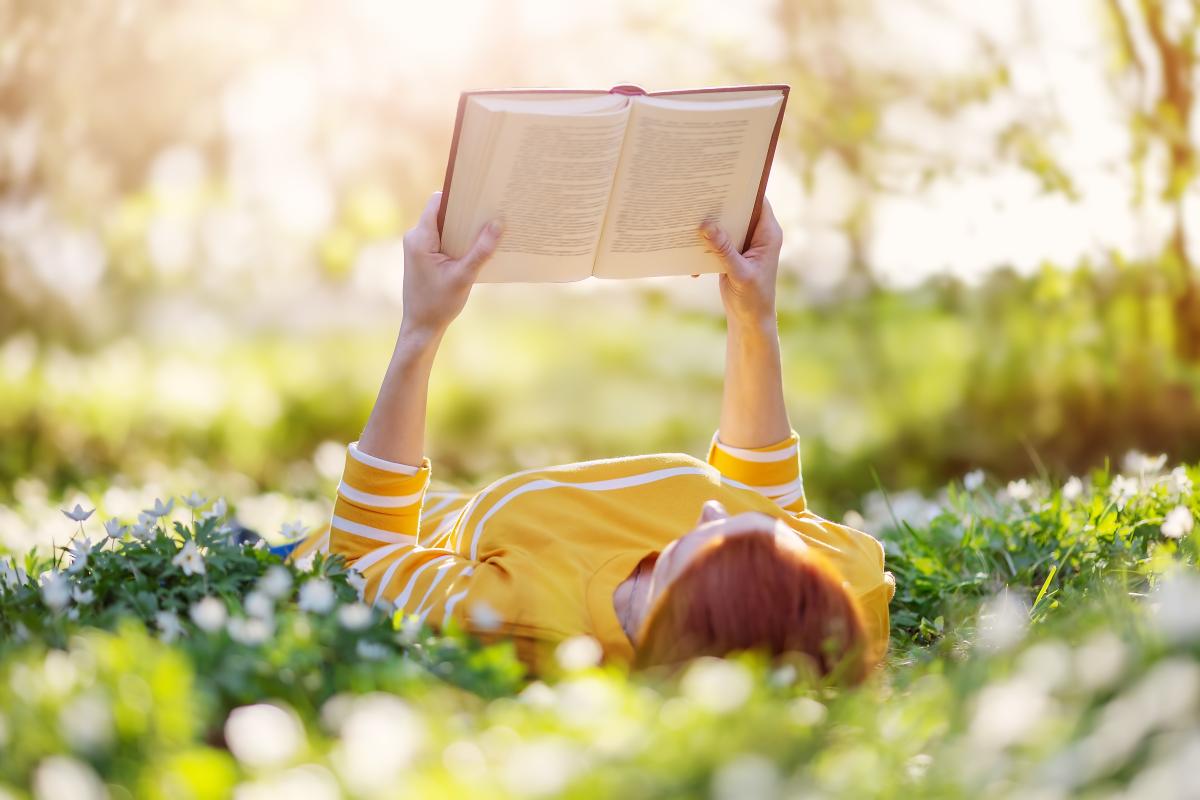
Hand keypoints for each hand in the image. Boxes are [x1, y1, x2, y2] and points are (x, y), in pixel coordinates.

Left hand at [399, 192, 502, 337]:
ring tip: (486, 228)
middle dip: (466, 212)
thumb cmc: (439, 304)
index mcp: (420, 238)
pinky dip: (458, 239)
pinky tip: (476, 246)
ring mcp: (418, 246)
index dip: (459, 196)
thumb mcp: (464, 276)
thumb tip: (498, 223)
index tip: (480, 195)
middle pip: (443, 212)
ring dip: (463, 228)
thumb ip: (481, 250)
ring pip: (443, 225)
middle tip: (490, 211)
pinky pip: (442, 238)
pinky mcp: (423, 255)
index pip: (438, 202)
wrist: (421, 327)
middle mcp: (415, 237)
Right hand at [698, 198, 782, 328]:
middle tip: (698, 196)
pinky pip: (717, 240)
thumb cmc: (753, 298)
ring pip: (725, 224)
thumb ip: (723, 249)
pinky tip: (690, 251)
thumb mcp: (738, 273)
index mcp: (768, 233)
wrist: (750, 319)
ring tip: (689, 220)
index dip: (743, 188)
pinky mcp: (732, 252)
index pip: (757, 200)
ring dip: (709, 225)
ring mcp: (744, 242)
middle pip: (738, 210)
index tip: (723, 178)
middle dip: (719, 206)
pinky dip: (704, 244)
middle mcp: (758, 234)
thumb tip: (706, 225)